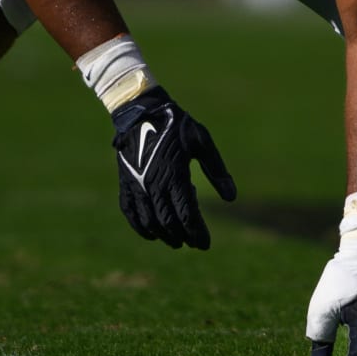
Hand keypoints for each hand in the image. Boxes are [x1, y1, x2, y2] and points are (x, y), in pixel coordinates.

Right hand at [110, 88, 235, 249]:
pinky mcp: (125, 183)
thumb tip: (231, 197)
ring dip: (163, 235)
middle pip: (168, 223)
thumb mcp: (202, 142)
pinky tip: (151, 234)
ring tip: (175, 241)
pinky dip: (140, 227)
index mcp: (174, 174)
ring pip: (149, 221)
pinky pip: (130, 212)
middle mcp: (153, 183)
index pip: (187, 215)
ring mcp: (136, 185)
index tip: (205, 244)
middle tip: (193, 244)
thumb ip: (217, 170)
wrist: (140, 111)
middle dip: (182, 237)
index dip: (197, 233)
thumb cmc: (176, 125)